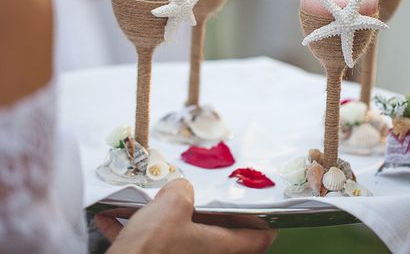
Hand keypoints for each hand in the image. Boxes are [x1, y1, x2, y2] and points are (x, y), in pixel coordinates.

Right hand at [95, 179, 276, 253]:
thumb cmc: (151, 247)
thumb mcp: (173, 204)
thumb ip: (183, 190)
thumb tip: (180, 188)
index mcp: (215, 244)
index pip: (255, 239)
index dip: (266, 227)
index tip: (272, 218)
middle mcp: (199, 253)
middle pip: (215, 232)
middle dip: (208, 213)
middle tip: (209, 197)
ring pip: (176, 234)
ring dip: (163, 217)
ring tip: (150, 201)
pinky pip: (146, 240)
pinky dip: (132, 227)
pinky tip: (111, 216)